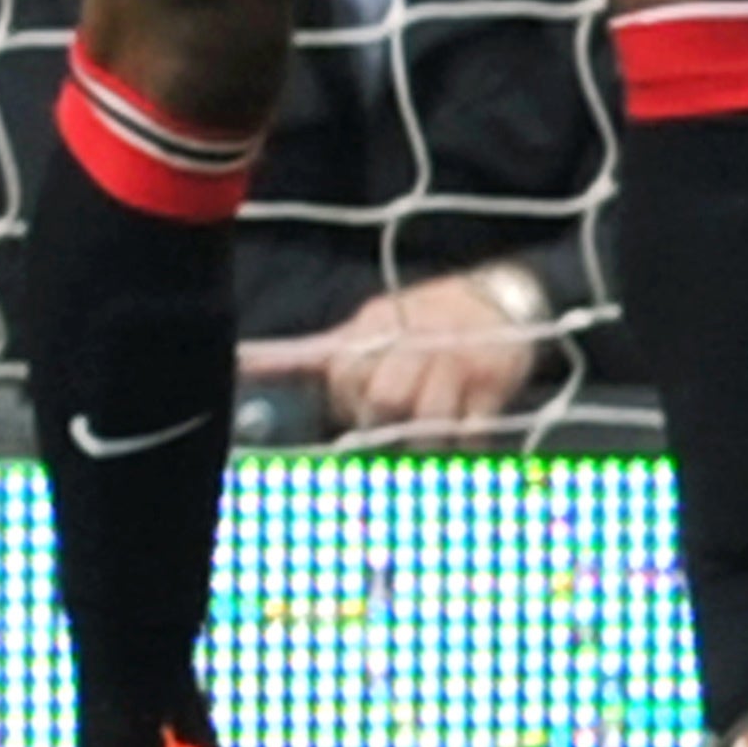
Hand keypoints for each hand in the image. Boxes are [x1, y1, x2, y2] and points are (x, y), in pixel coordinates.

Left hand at [305, 267, 547, 435]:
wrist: (500, 298)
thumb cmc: (425, 317)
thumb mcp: (373, 321)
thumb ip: (320, 351)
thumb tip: (247, 365)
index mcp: (379, 323)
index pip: (346, 373)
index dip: (347, 402)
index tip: (358, 410)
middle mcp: (416, 340)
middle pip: (385, 399)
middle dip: (381, 426)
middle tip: (388, 433)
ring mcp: (457, 363)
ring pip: (426, 421)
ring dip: (419, 445)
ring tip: (419, 447)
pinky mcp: (492, 386)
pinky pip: (468, 432)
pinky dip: (458, 448)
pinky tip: (452, 444)